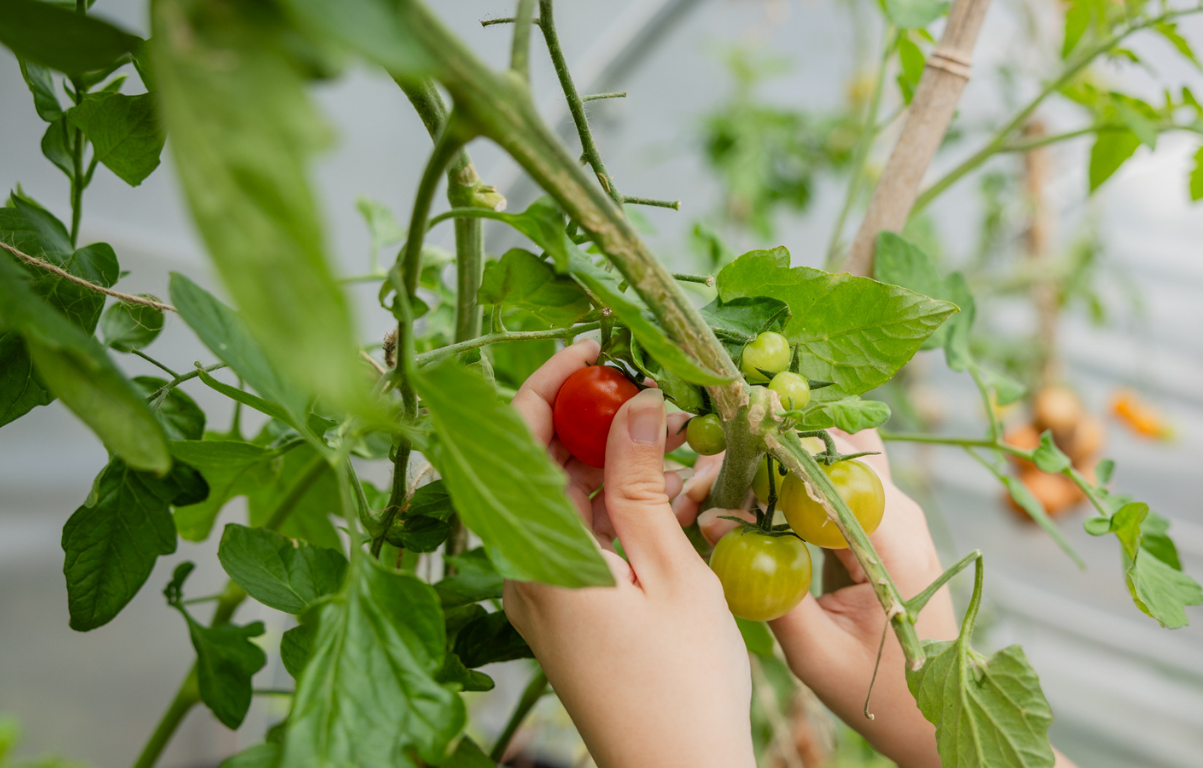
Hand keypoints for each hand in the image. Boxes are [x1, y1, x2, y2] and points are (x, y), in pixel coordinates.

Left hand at [504, 340, 755, 767]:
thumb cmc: (680, 685)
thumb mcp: (669, 570)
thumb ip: (640, 482)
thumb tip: (632, 400)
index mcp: (536, 553)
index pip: (520, 437)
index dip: (553, 381)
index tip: (599, 347)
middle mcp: (523, 566)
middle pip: (544, 463)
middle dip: (598, 417)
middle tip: (662, 393)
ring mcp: (541, 589)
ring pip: (567, 497)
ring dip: (617, 460)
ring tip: (681, 438)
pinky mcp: (564, 606)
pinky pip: (582, 535)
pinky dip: (620, 506)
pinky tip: (672, 491)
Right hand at [676, 429, 955, 766]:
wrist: (926, 710)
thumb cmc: (875, 689)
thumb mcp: (814, 651)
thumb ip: (767, 590)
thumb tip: (713, 524)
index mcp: (894, 542)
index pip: (831, 462)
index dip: (769, 456)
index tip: (715, 478)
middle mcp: (901, 512)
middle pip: (830, 445)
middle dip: (764, 451)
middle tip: (706, 484)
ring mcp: (895, 511)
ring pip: (830, 454)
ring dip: (774, 462)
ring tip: (719, 492)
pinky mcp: (880, 519)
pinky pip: (832, 479)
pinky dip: (787, 482)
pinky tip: (746, 503)